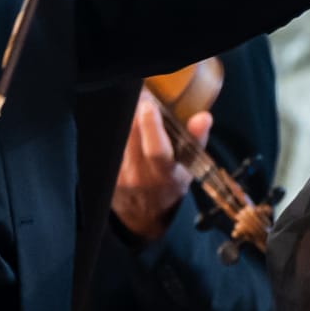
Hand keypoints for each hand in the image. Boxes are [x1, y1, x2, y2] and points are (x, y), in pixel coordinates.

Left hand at [111, 95, 204, 239]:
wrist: (142, 214)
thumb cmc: (170, 184)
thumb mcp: (188, 168)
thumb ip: (196, 141)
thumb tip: (204, 117)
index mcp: (165, 176)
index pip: (157, 152)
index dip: (152, 127)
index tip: (150, 105)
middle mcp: (140, 176)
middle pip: (132, 136)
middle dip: (136, 112)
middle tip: (143, 95)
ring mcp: (119, 175)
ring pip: (119, 136)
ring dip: (127, 118)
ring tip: (136, 106)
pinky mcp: (105, 172)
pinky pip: (109, 142)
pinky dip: (118, 129)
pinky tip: (124, 124)